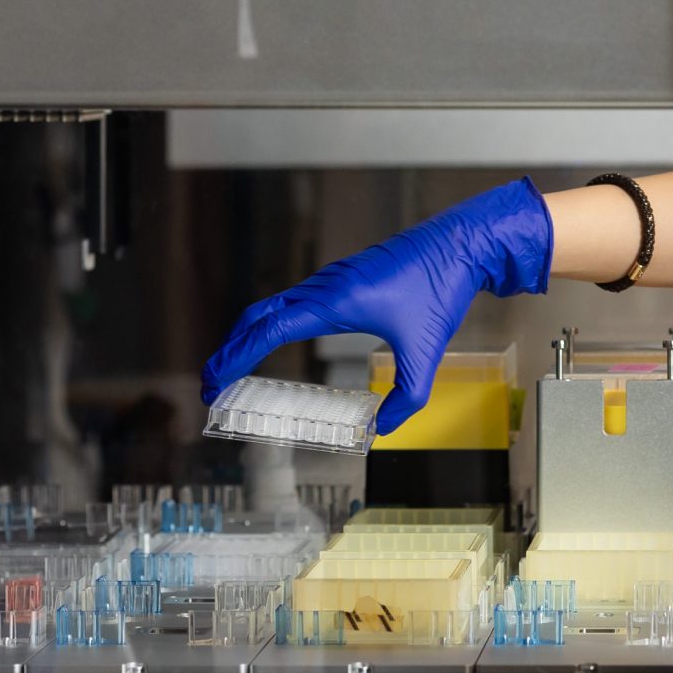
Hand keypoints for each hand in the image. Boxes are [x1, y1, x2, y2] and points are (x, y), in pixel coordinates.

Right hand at [198, 178, 551, 431]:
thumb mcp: (426, 351)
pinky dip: (271, 321)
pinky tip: (274, 338)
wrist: (461, 243)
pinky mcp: (343, 277)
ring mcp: (331, 279)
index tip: (214, 381)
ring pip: (274, 305)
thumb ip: (407, 396)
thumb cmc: (442, 289)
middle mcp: (324, 287)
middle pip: (258, 316)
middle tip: (212, 382)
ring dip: (247, 334)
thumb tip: (384, 430)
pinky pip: (294, 300)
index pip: (268, 330)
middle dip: (230, 349)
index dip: (235, 356)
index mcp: (333, 302)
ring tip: (232, 365)